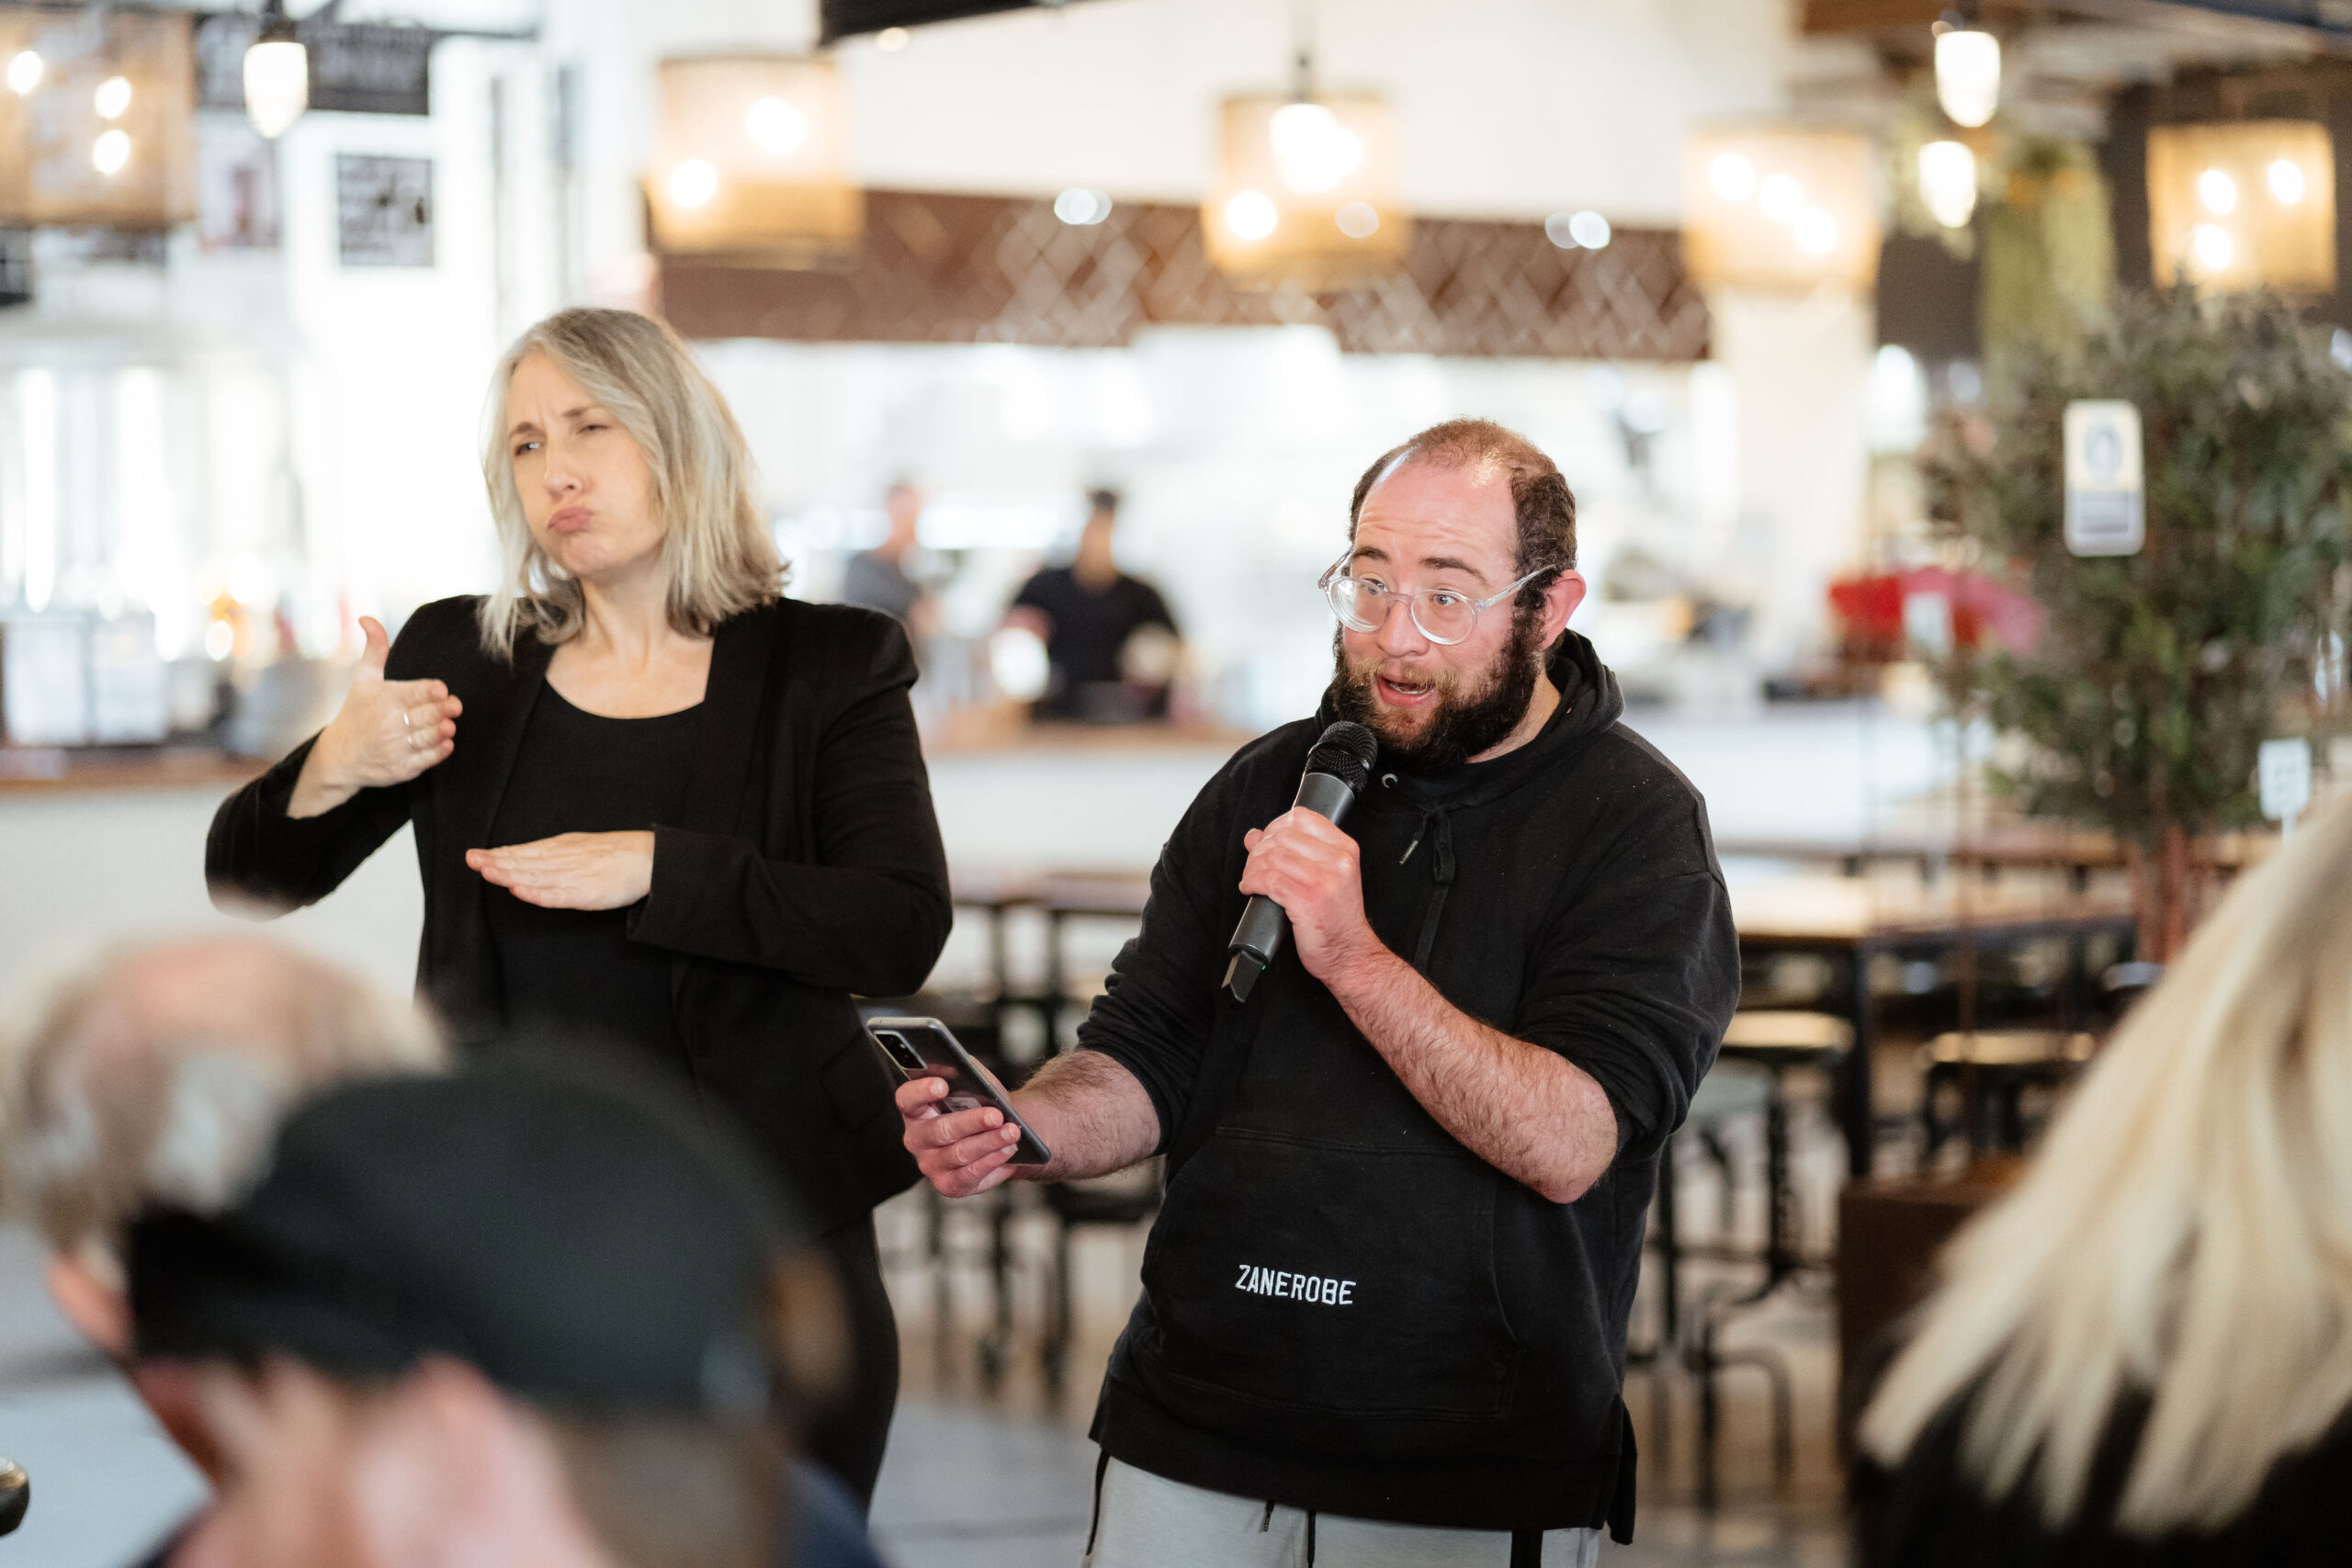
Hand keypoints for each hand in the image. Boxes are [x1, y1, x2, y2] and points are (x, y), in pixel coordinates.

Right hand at [288, 617, 460, 817]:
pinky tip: (446, 742)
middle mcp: (390, 724)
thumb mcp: (363, 680)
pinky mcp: (401, 769)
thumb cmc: (355, 712)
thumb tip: (367, 618)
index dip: (433, 690)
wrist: (338, 757)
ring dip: (444, 729)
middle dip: (445, 709)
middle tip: (454, 705)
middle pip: (428, 715)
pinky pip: (427, 759)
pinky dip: (440, 751)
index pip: (416, 693)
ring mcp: (395, 748)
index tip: (441, 689)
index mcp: (384, 700)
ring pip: (430, 737)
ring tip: (449, 724)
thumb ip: (374, 649)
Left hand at [466, 831, 654, 909]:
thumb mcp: (581, 847)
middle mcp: (563, 860)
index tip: (476, 856)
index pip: (524, 851)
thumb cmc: (618, 854)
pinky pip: (557, 895)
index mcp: (562, 848)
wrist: (650, 859)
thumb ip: (555, 856)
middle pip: (524, 862)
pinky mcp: (586, 894)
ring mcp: (574, 876)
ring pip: (535, 876)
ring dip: (509, 874)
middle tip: (472, 860)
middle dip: (496, 862)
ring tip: (487, 873)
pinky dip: (538, 894)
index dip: (499, 854)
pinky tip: (521, 892)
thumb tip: (527, 864)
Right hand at [896, 1077, 1026, 1197]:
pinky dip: (991, 1161)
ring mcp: (929, 1164)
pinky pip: (968, 1175)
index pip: (907, 1098)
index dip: (921, 1091)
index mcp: (916, 1109)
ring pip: (958, 1153)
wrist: (999, 1131)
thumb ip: (968, 1074)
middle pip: (939, 1130)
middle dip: (971, 1122)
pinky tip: (1006, 1150)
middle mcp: (917, 1138)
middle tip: (996, 1115)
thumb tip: (967, 1072)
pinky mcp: (947, 1184)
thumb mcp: (976, 1083)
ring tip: (1011, 1132)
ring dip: (989, 1142)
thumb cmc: (982, 1104)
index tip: (942, 1085)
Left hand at [1238, 808, 1383, 984]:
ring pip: (1272, 857)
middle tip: (1254, 866)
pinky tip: (1250, 889)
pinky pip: (1268, 880)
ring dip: (1252, 868)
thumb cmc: (1337, 920)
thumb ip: (1292, 852)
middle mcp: (1337, 860)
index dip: (1275, 826)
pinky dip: (1252, 882)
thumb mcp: (1324, 877)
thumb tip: (1255, 836)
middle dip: (1259, 850)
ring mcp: (1324, 879)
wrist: (1350, 955)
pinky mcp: (1307, 900)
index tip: (1266, 842)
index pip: (1302, 817)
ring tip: (1251, 879)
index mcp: (1344, 849)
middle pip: (1282, 836)